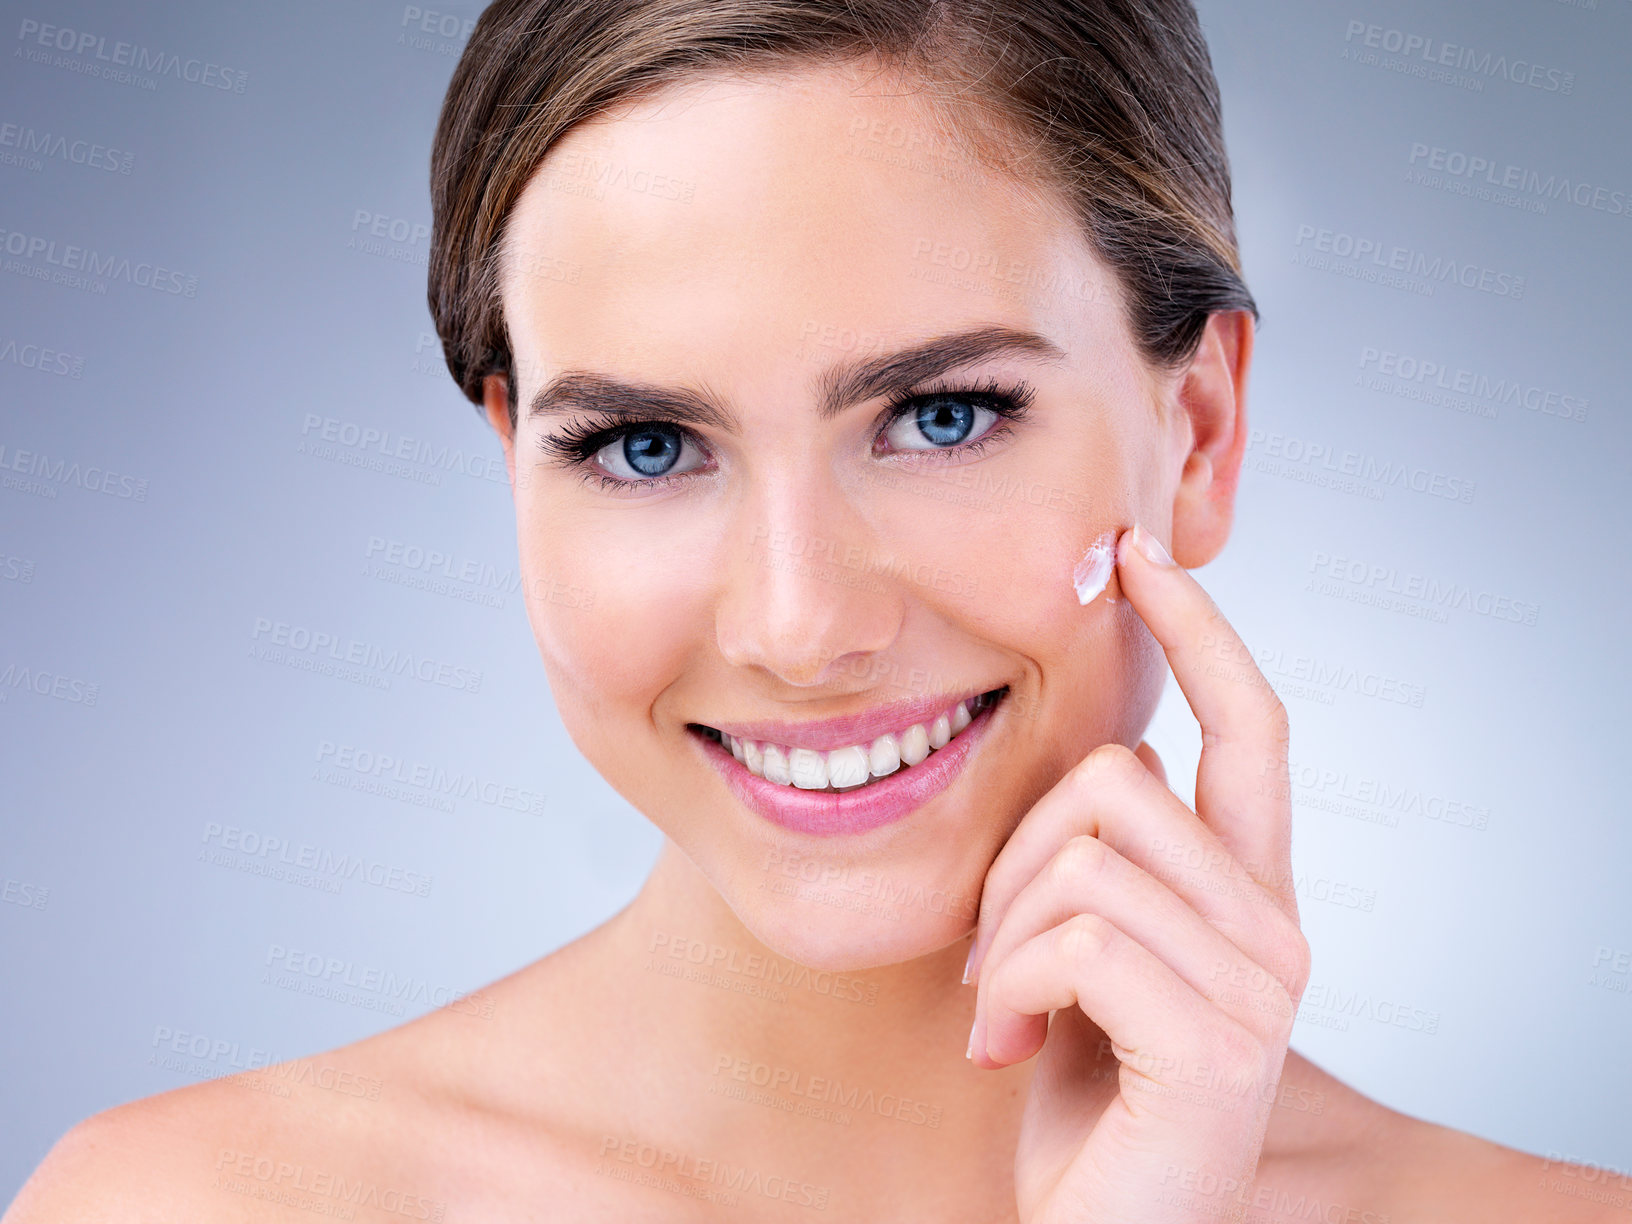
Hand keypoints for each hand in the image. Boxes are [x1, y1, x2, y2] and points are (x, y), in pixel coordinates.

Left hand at [963, 522, 1308, 1223]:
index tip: (1133, 553)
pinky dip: (1009, 987)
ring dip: (1003, 936)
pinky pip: (1075, 936)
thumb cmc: (1078, 1093)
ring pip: (1083, 854)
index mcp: (1243, 891)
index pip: (1248, 728)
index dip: (1199, 630)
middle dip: (1013, 857)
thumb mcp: (1082, 954)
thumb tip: (1119, 752)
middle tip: (992, 959)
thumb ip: (1107, 859)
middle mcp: (1275, 925)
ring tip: (1003, 1013)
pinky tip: (1005, 1050)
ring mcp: (1259, 984)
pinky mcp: (1219, 1041)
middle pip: (1118, 777)